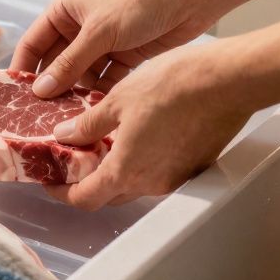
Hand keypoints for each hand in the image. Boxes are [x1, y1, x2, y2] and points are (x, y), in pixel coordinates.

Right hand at [12, 0, 227, 96]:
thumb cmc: (140, 1)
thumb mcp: (99, 32)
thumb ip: (69, 63)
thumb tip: (39, 89)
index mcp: (65, 9)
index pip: (34, 43)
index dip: (24, 68)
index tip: (14, 97)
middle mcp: (80, 26)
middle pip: (56, 63)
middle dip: (51, 87)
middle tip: (41, 117)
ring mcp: (102, 43)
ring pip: (80, 75)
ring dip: (76, 94)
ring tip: (67, 120)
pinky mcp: (124, 57)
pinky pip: (104, 81)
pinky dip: (100, 94)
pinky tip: (95, 113)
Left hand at [45, 44, 256, 209]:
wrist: (227, 81)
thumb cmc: (175, 87)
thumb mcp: (117, 100)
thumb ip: (88, 124)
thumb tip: (65, 135)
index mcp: (126, 171)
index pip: (84, 198)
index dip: (62, 193)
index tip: (51, 181)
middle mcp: (151, 183)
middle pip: (109, 195)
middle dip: (87, 183)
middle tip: (73, 161)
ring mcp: (176, 177)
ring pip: (136, 183)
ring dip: (117, 170)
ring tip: (104, 143)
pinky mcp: (194, 166)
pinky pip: (160, 172)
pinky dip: (143, 162)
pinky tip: (139, 136)